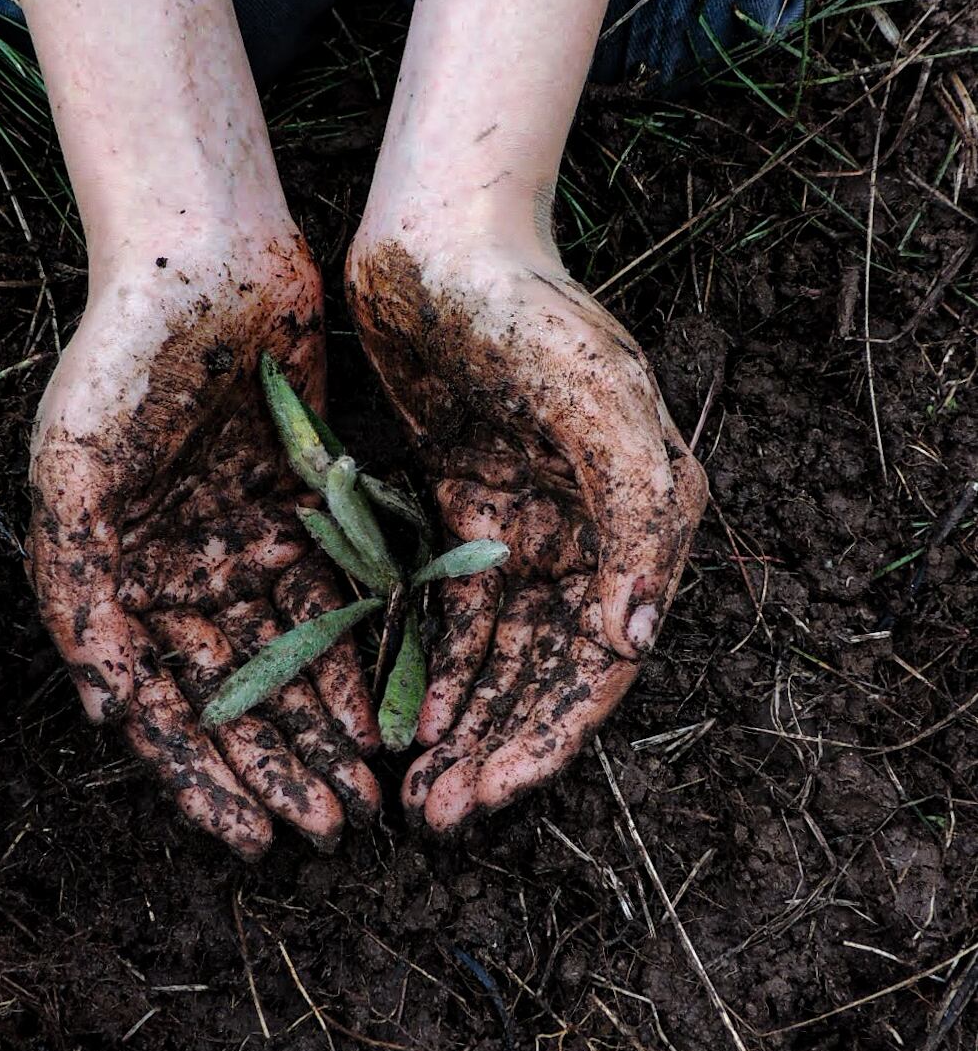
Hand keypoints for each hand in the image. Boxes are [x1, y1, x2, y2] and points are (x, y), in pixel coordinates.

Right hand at [29, 228, 379, 858]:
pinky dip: (356, 649)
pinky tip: (385, 702)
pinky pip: (333, 594)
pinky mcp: (297, 504)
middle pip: (231, 693)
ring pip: (288, 655)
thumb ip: (83, 601)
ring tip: (365, 788)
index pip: (158, 706)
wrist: (203, 258)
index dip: (202, 779)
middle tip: (331, 829)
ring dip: (322, 723)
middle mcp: (172, 570)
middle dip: (279, 767)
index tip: (250, 839)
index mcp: (108, 578)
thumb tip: (111, 715)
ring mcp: (235, 539)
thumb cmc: (122, 363)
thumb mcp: (74, 480)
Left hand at [347, 230, 706, 832]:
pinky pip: (453, 608)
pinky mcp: (466, 507)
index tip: (492, 790)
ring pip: (498, 653)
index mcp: (644, 516)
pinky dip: (435, 663)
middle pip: (548, 669)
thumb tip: (638, 637)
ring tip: (419, 790)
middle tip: (440, 813)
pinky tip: (405, 714)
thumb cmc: (532, 311)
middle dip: (499, 745)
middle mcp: (593, 532)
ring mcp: (528, 523)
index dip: (551, 731)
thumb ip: (633, 518)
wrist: (446, 237)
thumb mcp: (599, 403)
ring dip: (465, 722)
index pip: (602, 655)